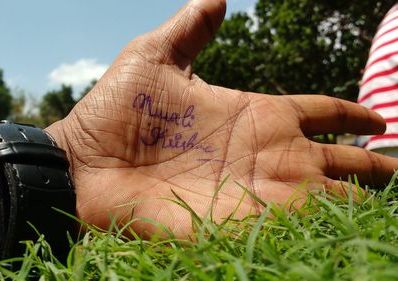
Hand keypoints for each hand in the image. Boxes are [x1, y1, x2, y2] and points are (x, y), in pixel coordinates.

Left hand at [47, 0, 397, 236]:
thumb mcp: (155, 55)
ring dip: (358, 199)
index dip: (350, 114)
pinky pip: (296, 226)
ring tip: (389, 198)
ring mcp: (254, 191)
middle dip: (372, 166)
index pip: (317, 112)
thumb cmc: (113, 111)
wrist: (84, 164)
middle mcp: (262, 154)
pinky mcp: (238, 222)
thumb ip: (192, 28)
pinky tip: (354, 227)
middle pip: (334, 160)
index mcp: (251, 113)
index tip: (380, 118)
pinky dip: (326, 227)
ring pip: (325, 196)